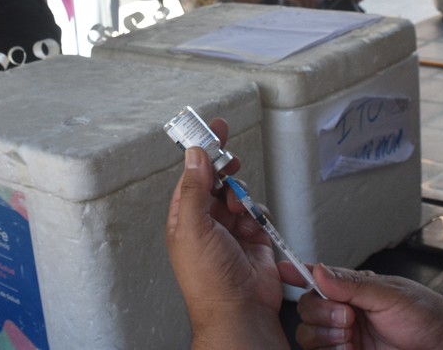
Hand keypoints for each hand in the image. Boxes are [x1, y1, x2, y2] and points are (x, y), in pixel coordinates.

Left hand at [166, 119, 286, 348]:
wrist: (240, 311)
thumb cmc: (209, 282)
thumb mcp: (194, 228)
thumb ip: (195, 189)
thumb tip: (194, 156)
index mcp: (184, 219)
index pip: (191, 176)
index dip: (200, 152)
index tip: (210, 131)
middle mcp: (206, 222)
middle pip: (215, 181)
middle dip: (224, 169)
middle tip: (231, 158)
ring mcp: (230, 230)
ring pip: (238, 194)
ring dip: (241, 196)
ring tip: (239, 207)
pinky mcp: (253, 238)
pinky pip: (258, 213)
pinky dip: (258, 214)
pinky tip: (253, 226)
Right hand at [288, 264, 442, 349]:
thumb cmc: (426, 315)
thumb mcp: (390, 294)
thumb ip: (352, 285)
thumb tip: (319, 271)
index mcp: (351, 290)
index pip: (314, 278)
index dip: (294, 274)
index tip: (282, 272)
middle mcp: (343, 312)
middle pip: (305, 310)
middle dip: (320, 313)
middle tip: (347, 317)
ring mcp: (344, 338)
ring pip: (308, 336)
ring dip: (324, 336)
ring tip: (351, 337)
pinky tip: (350, 349)